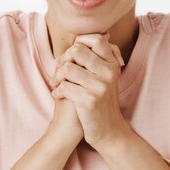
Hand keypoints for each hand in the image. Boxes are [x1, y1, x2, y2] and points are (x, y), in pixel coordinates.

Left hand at [50, 33, 130, 148]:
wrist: (108, 131)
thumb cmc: (100, 101)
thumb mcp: (104, 78)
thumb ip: (96, 58)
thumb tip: (85, 37)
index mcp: (112, 64)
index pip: (96, 39)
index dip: (79, 42)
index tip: (71, 56)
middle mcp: (109, 73)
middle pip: (78, 50)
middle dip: (64, 59)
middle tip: (60, 71)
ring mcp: (100, 86)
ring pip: (67, 69)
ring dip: (57, 77)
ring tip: (57, 84)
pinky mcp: (90, 100)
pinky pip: (64, 87)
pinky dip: (57, 91)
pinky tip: (58, 96)